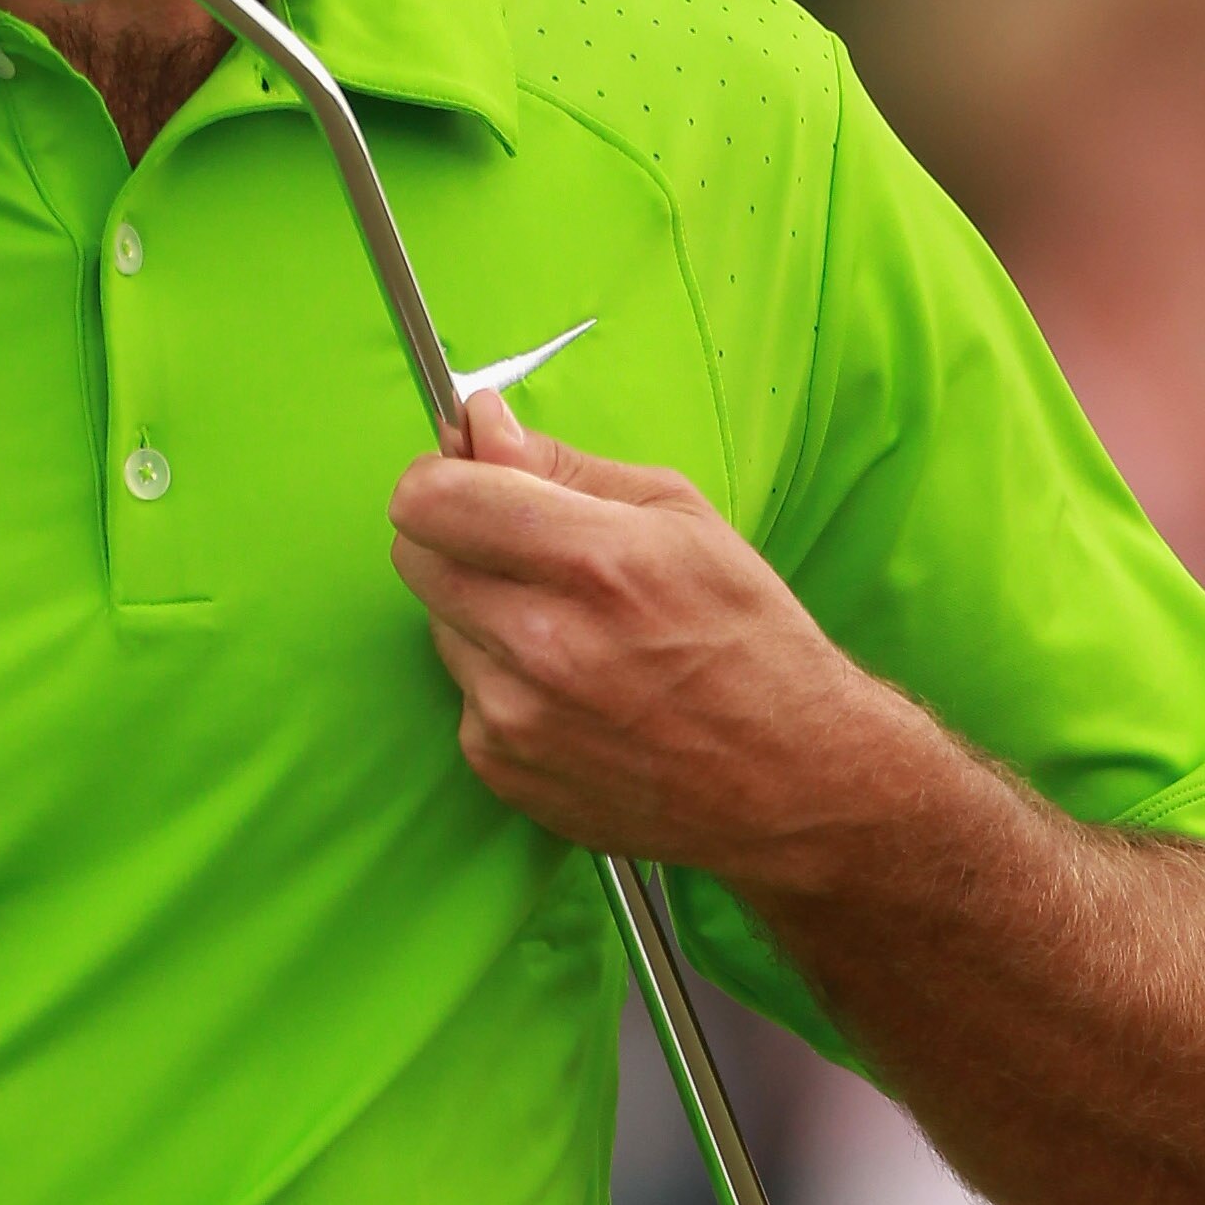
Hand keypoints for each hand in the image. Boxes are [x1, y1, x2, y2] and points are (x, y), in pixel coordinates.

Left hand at [387, 393, 910, 886]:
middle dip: (453, 537)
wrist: (790, 779)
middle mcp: (540, 642)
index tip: (467, 482)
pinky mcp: (502, 766)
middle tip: (520, 550)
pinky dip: (501, 682)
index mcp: (592, 561)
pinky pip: (464, 694)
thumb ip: (562, 466)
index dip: (441, 478)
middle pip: (413, 556)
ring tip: (570, 632)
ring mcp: (514, 715)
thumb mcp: (679, 516)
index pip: (429, 499)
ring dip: (482, 614)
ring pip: (439, 625)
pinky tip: (572, 691)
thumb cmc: (748, 637)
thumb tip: (482, 425)